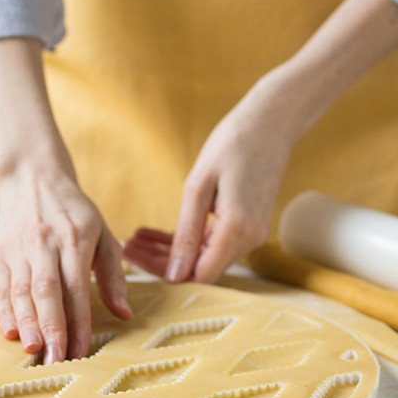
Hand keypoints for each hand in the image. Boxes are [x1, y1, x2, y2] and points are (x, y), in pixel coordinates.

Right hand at [0, 167, 131, 363]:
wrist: (32, 180)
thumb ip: (113, 275)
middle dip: (51, 328)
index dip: (79, 321)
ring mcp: (18, 249)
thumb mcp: (103, 234)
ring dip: (27, 323)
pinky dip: (4, 311)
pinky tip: (11, 332)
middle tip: (56, 360)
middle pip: (47, 291)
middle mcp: (44, 244)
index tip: (81, 350)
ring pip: (21, 291)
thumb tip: (125, 313)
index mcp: (75, 238)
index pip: (77, 287)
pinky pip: (0, 287)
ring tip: (34, 350)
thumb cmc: (73, 213)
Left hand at [123, 74, 293, 281]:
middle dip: (160, 260)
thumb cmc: (233, 144)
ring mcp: (252, 234)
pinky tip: (156, 233)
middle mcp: (250, 239)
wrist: (270, 122)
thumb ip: (186, 234)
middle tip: (127, 246)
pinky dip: (187, 239)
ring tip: (136, 238)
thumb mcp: (198, 187)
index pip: (199, 275)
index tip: (133, 257)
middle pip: (199, 268)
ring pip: (204, 257)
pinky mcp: (248, 226)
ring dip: (169, 250)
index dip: (165, 272)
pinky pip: (213, 242)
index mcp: (238, 230)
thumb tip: (174, 275)